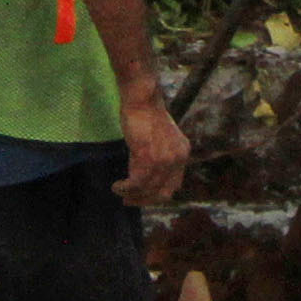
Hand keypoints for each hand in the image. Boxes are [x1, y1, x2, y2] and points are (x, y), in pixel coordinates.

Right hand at [111, 85, 187, 207]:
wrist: (142, 99)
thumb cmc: (146, 113)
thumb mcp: (162, 136)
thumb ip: (162, 153)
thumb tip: (149, 171)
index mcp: (183, 153)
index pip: (174, 185)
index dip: (158, 194)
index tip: (143, 195)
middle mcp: (177, 159)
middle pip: (163, 193)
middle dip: (145, 200)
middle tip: (129, 201)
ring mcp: (163, 160)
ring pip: (148, 190)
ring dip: (132, 195)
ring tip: (120, 193)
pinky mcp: (147, 158)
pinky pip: (136, 183)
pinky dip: (125, 188)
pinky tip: (117, 186)